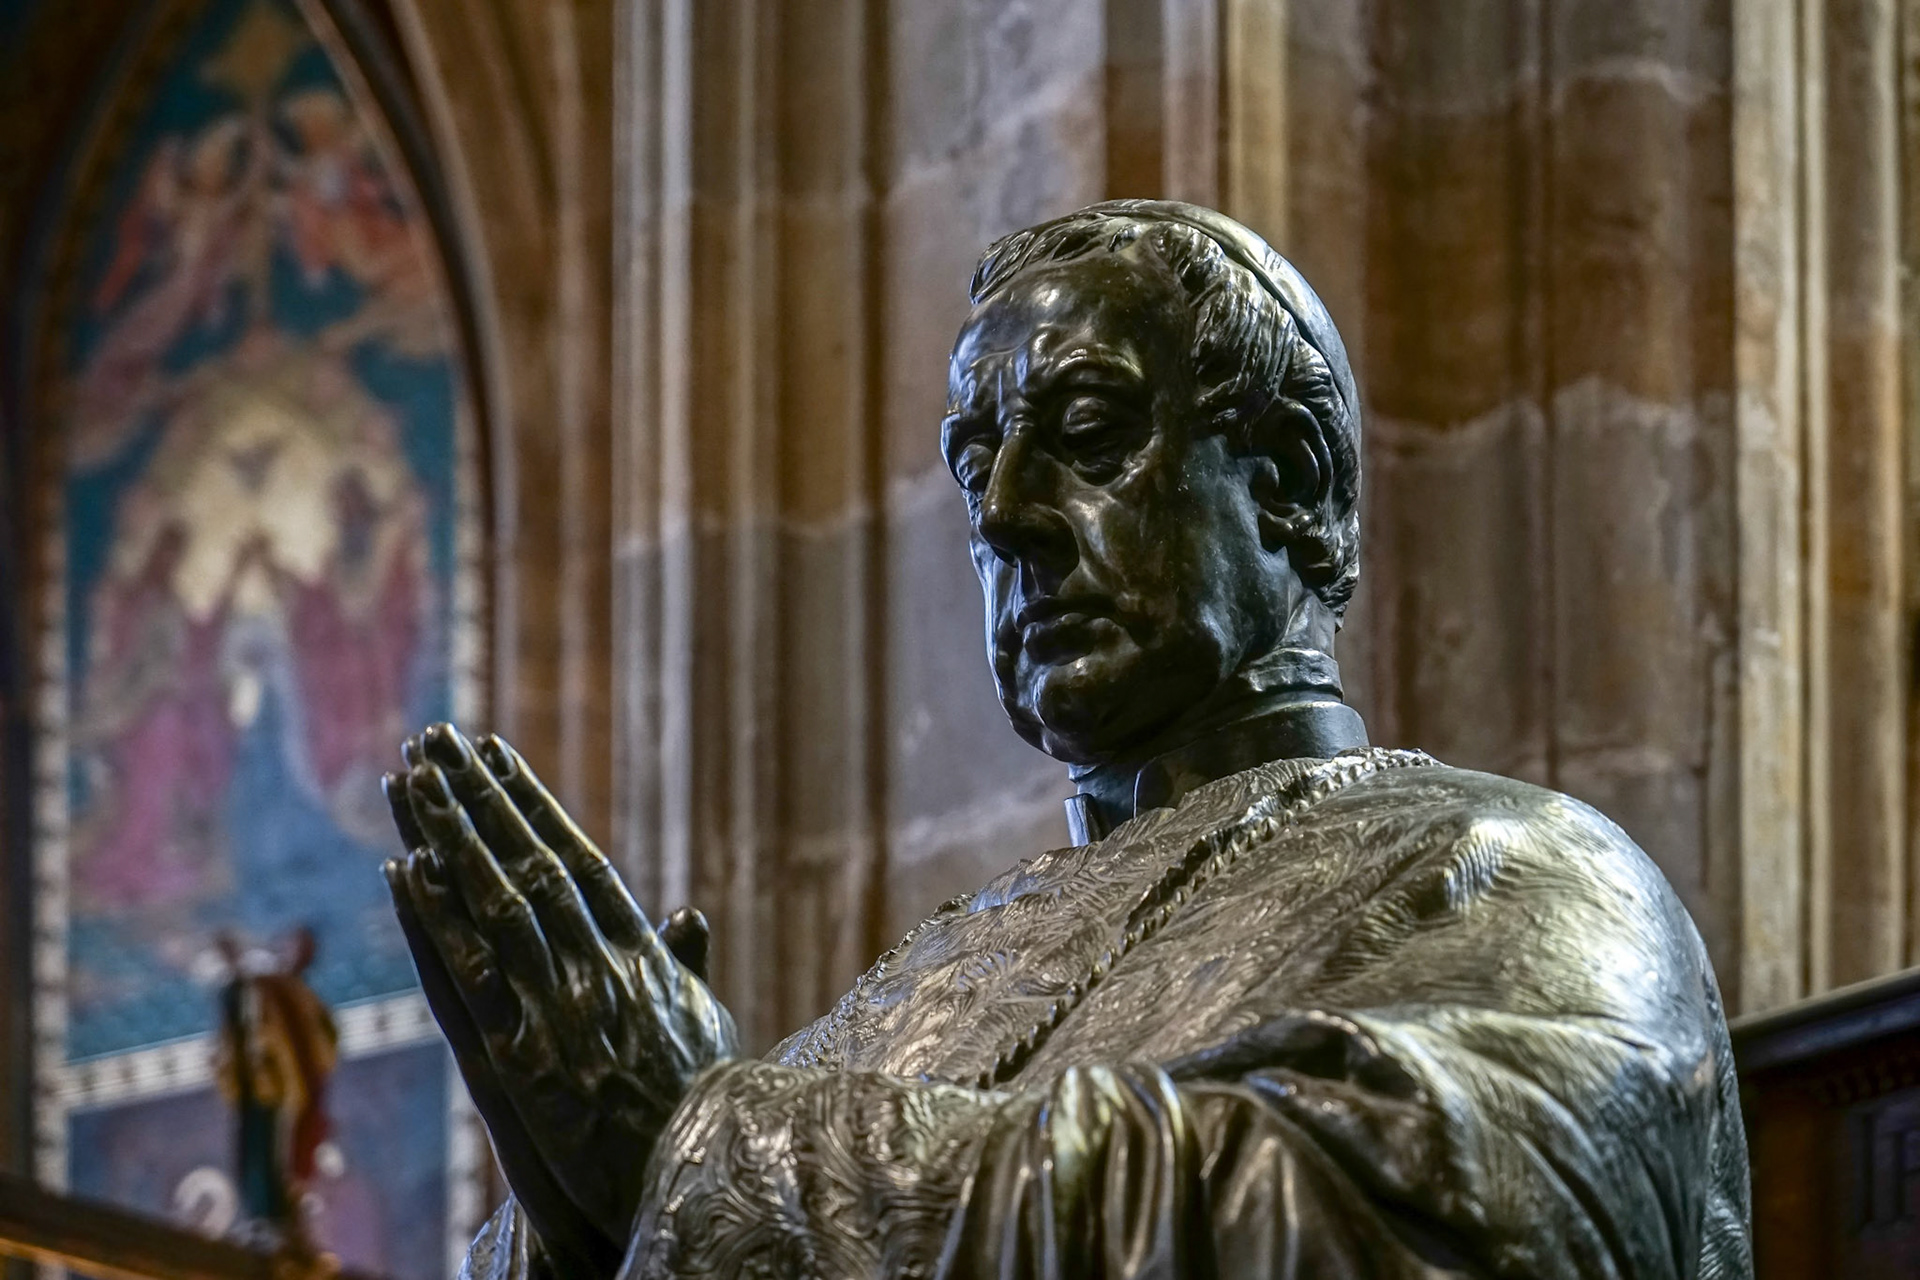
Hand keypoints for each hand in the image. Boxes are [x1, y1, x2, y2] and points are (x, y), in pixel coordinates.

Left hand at [381, 724, 736, 1271]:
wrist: (694, 1174)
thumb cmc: (705, 1103)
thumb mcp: (706, 1023)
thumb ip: (686, 965)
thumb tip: (687, 915)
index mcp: (638, 953)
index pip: (577, 858)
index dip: (531, 802)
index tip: (495, 754)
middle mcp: (597, 964)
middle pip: (528, 862)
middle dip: (479, 796)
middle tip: (436, 738)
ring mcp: (558, 1006)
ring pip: (495, 902)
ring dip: (450, 834)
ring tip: (412, 779)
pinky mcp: (522, 1057)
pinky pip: (470, 975)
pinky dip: (435, 919)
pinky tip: (403, 871)